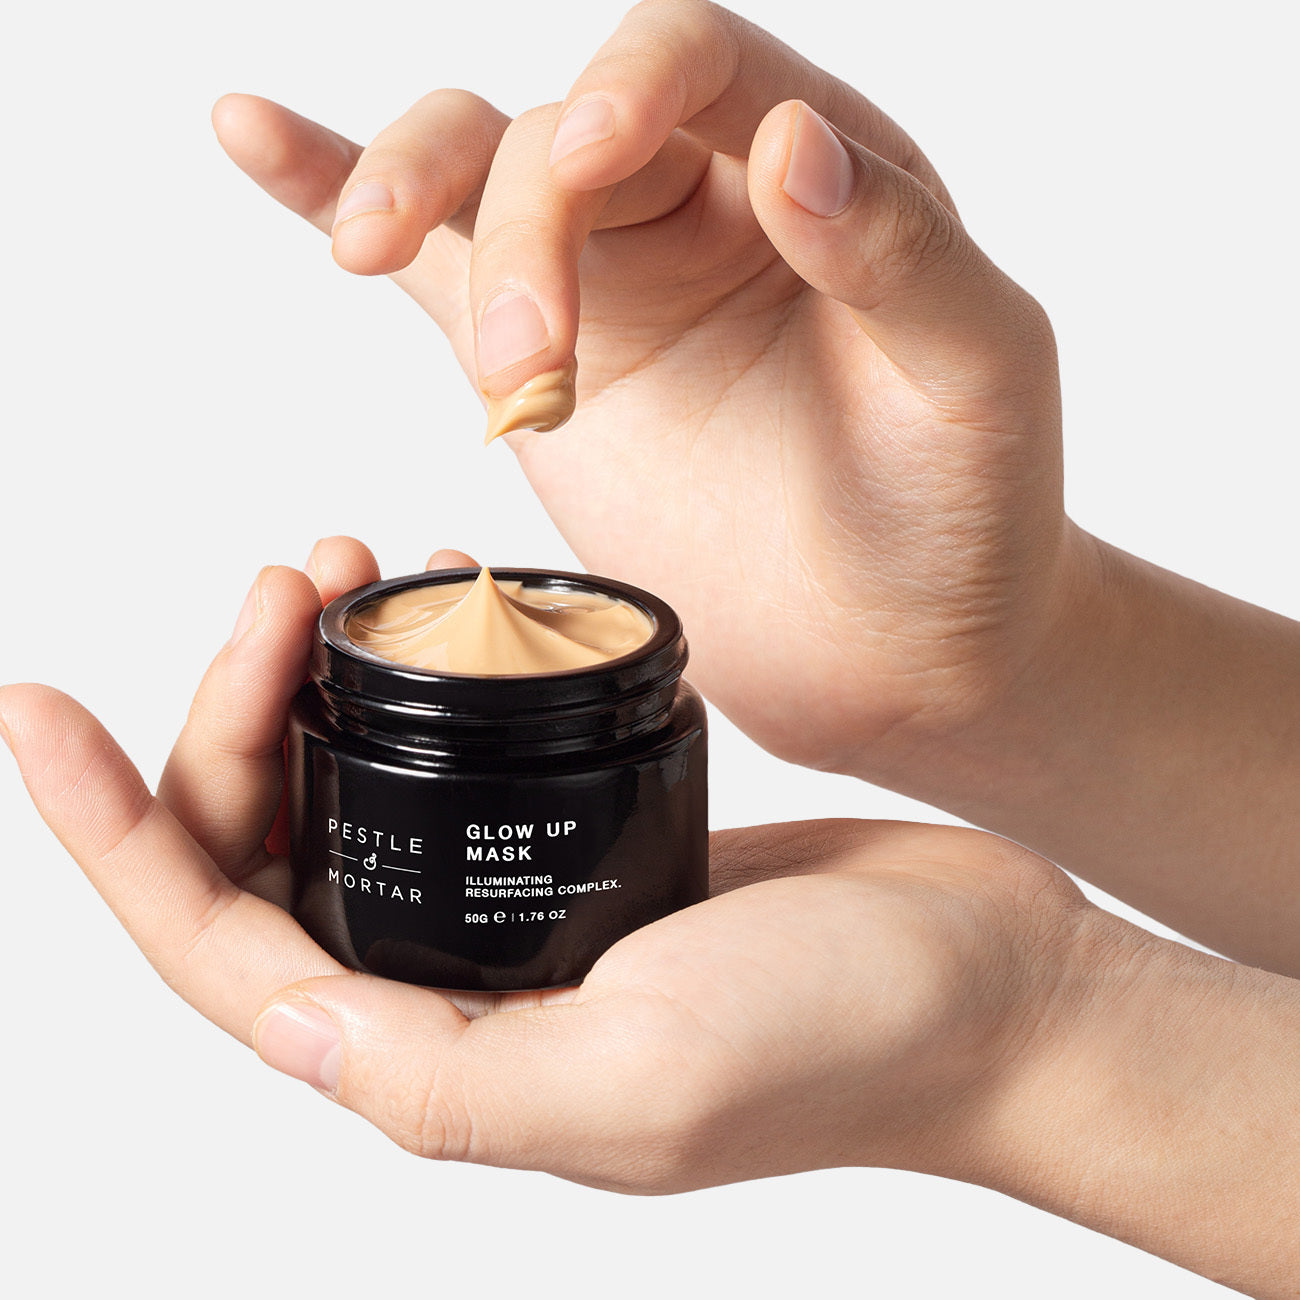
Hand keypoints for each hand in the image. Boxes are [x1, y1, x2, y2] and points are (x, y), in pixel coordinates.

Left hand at [0, 536, 1085, 1190]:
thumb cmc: (842, 1042)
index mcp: (431, 1058)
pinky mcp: (589, 841)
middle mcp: (455, 985)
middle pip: (271, 842)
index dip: (109, 831)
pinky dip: (427, 668)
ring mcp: (520, 908)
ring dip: (322, 674)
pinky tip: (452, 591)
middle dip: (240, 701)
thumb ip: (433, 1074)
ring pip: (354, 785)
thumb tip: (267, 1015)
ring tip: (354, 555)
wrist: (986, 983)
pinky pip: (456, 752)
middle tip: (286, 568)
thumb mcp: (632, 1084)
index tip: (37, 708)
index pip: (212, 942)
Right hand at [210, 0, 1072, 775]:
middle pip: (556, 136)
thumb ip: (902, 250)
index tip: (590, 164)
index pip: (694, 60)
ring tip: (371, 263)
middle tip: (532, 361)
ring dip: (410, 203)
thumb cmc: (962, 512)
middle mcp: (701, 203)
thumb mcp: (977, 374)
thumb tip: (790, 138)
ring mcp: (612, 282)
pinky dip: (335, 186)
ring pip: (474, 175)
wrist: (897, 649)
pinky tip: (256, 136)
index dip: (627, 86)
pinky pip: (431, 262)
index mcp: (818, 169)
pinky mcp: (546, 368)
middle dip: (521, 230)